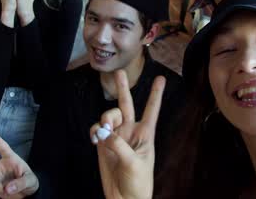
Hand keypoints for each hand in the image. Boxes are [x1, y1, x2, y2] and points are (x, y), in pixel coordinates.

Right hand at [90, 70, 165, 198]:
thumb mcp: (134, 163)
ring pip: (109, 116)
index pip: (151, 111)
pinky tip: (95, 138)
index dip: (156, 95)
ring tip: (103, 131)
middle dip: (123, 88)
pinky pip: (96, 129)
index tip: (161, 79)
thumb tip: (104, 133)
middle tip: (119, 73)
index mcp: (145, 134)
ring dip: (105, 118)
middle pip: (127, 105)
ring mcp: (116, 137)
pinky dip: (94, 130)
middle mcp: (131, 132)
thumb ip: (119, 146)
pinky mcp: (103, 145)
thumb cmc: (138, 183)